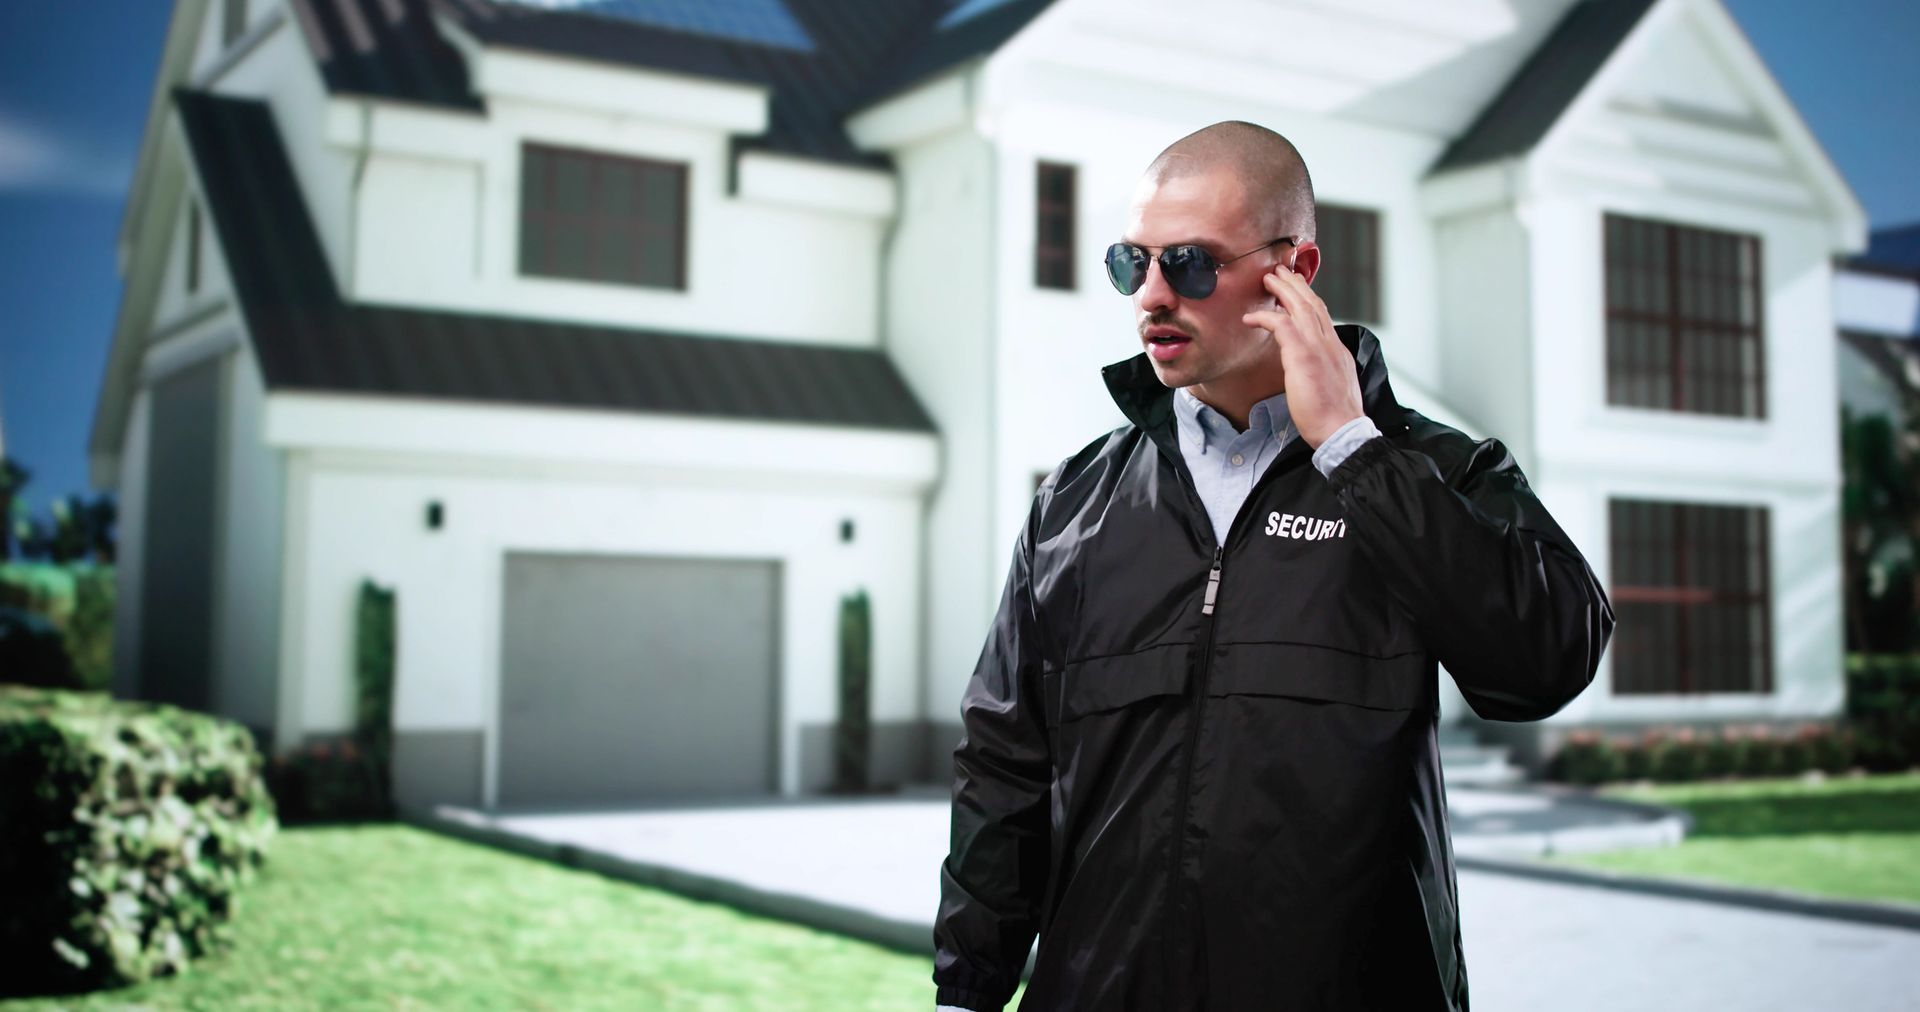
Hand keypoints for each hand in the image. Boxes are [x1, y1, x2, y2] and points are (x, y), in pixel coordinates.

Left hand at [1241, 265, 1364, 448]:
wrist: (1341, 430)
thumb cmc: (1334, 417)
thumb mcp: (1333, 387)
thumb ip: (1323, 372)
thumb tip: (1313, 371)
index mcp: (1337, 351)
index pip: (1323, 317)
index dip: (1309, 300)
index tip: (1298, 290)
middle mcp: (1330, 343)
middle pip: (1313, 304)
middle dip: (1296, 286)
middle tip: (1281, 272)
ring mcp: (1318, 347)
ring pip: (1300, 307)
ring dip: (1283, 290)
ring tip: (1268, 278)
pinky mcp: (1303, 355)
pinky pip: (1282, 325)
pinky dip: (1266, 317)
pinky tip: (1251, 317)